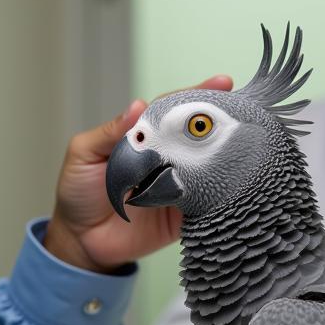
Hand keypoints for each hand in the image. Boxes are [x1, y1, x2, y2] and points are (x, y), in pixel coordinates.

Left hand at [44, 76, 232, 272]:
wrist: (80, 241)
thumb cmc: (77, 193)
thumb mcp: (84, 154)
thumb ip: (110, 132)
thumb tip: (137, 105)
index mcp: (143, 138)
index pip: (173, 110)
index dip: (196, 95)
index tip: (222, 83)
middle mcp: (165, 156)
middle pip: (197, 133)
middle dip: (222, 118)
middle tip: (244, 108)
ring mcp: (177, 184)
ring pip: (208, 163)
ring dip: (226, 151)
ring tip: (247, 137)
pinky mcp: (184, 213)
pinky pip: (208, 199)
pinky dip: (221, 188)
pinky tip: (237, 176)